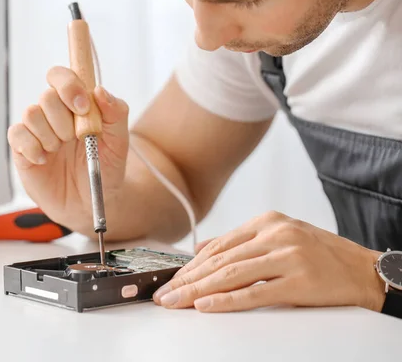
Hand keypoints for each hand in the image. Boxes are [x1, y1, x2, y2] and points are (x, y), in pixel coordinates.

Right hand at [7, 67, 129, 234]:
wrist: (91, 204)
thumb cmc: (104, 170)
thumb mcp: (119, 142)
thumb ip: (116, 112)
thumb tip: (99, 90)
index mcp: (75, 105)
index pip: (61, 77)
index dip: (68, 86)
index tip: (82, 107)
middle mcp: (53, 114)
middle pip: (47, 95)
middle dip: (64, 120)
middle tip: (75, 140)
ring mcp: (37, 131)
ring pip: (31, 113)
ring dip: (50, 135)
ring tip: (60, 151)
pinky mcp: (22, 150)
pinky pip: (16, 134)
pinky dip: (32, 147)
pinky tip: (45, 160)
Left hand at [153, 211, 384, 312]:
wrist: (364, 270)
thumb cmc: (321, 255)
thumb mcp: (279, 237)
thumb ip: (241, 242)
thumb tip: (201, 248)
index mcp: (267, 222)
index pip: (218, 245)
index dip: (191, 265)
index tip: (171, 279)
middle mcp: (275, 234)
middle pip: (220, 260)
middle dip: (187, 279)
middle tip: (164, 294)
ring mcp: (287, 256)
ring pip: (231, 275)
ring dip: (198, 291)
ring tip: (176, 302)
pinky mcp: (299, 281)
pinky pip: (255, 293)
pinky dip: (226, 300)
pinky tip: (205, 306)